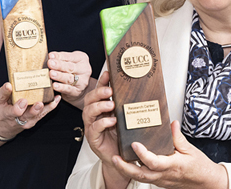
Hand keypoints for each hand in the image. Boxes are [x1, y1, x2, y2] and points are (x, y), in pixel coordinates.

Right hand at [0, 82, 60, 139]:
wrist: (4, 124)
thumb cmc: (1, 109)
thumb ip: (3, 93)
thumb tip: (8, 84)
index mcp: (7, 114)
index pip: (13, 112)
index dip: (18, 107)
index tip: (23, 100)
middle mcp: (19, 119)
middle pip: (27, 116)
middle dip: (34, 110)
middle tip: (39, 103)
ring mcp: (28, 120)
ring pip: (38, 115)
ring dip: (46, 108)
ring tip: (53, 100)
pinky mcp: (35, 119)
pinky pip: (44, 113)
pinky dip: (51, 106)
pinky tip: (56, 99)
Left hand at [48, 51, 91, 105]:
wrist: (79, 85)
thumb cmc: (71, 69)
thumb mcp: (68, 61)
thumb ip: (60, 59)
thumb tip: (50, 57)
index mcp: (82, 58)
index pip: (70, 57)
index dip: (59, 56)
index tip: (50, 56)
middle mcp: (84, 70)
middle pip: (70, 67)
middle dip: (59, 65)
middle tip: (50, 64)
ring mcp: (82, 81)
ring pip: (69, 78)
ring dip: (59, 76)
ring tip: (51, 74)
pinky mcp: (77, 91)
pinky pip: (68, 89)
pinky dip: (61, 88)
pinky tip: (55, 86)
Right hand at [82, 71, 129, 188]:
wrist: (122, 158)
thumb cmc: (123, 137)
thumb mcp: (126, 119)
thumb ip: (128, 106)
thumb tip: (141, 91)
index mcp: (102, 108)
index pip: (99, 91)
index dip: (102, 81)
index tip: (108, 73)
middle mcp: (94, 116)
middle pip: (89, 99)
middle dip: (98, 92)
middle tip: (109, 90)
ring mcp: (92, 126)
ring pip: (88, 112)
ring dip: (99, 106)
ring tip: (111, 104)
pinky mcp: (93, 139)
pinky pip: (94, 128)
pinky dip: (102, 123)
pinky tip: (111, 121)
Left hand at [111, 121, 227, 188]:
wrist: (206, 183)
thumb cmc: (200, 167)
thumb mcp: (191, 150)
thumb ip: (178, 137)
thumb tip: (171, 124)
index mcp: (173, 166)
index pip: (154, 162)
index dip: (143, 154)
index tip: (134, 144)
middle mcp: (164, 175)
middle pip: (141, 175)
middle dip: (125, 167)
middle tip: (115, 158)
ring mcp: (161, 180)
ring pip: (140, 178)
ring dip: (126, 170)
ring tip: (116, 159)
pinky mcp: (159, 181)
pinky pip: (144, 177)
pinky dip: (134, 171)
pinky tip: (127, 162)